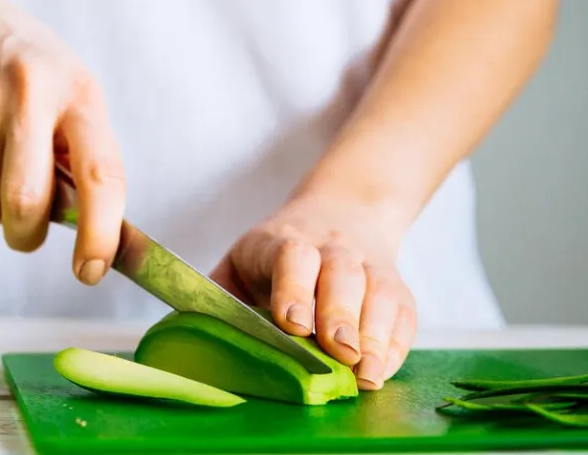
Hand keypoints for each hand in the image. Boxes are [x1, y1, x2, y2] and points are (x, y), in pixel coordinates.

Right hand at [0, 0, 125, 284]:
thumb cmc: (36, 76)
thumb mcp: (76, 100)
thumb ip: (86, 162)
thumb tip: (102, 242)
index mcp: (81, 95)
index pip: (100, 174)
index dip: (100, 232)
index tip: (91, 270)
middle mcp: (31, 92)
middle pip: (25, 200)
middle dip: (27, 234)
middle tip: (29, 230)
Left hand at [210, 192, 415, 389]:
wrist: (340, 214)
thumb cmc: (274, 256)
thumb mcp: (240, 263)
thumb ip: (215, 295)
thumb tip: (183, 336)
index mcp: (284, 241)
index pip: (292, 256)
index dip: (293, 287)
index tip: (291, 322)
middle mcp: (333, 249)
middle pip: (341, 275)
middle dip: (339, 314)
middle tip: (337, 352)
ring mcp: (369, 268)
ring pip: (379, 293)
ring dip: (374, 335)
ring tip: (365, 372)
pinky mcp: (397, 291)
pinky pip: (403, 315)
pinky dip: (396, 345)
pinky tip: (382, 371)